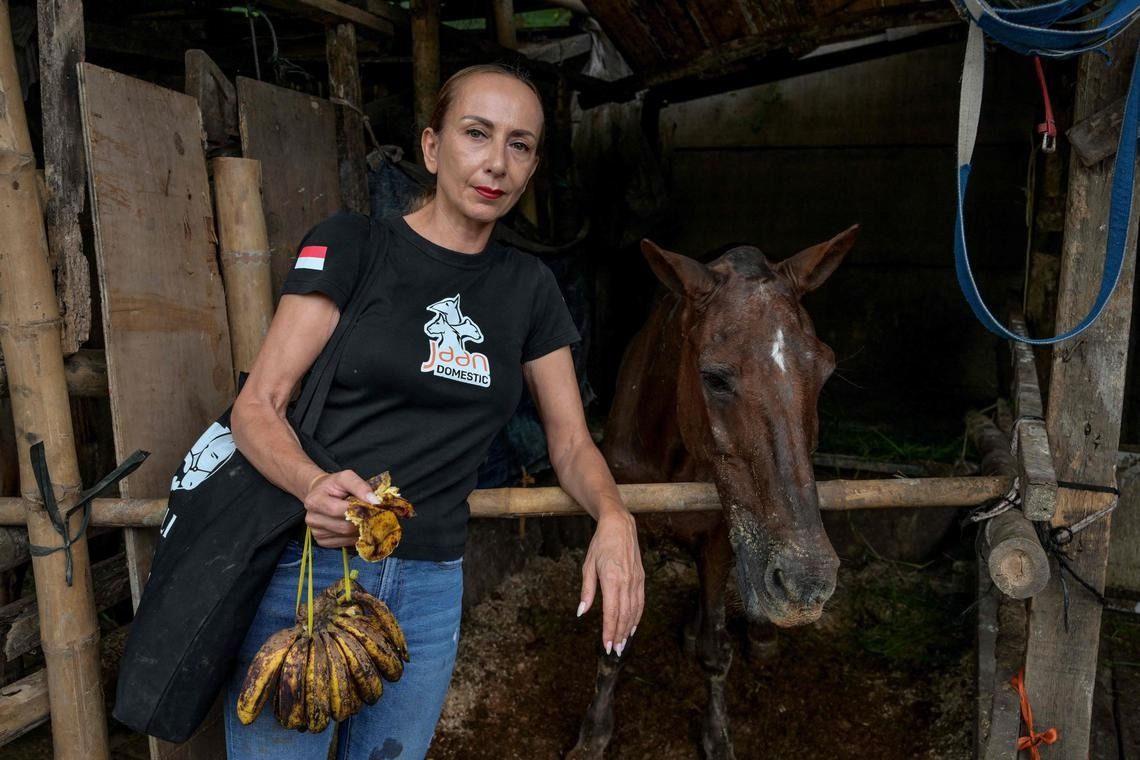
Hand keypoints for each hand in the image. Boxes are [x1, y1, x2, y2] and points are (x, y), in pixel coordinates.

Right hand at [303, 470, 377, 547]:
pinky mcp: (322, 542)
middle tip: (375, 515)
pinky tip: (357, 527)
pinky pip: (344, 543)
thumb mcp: (346, 477)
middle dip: (363, 521)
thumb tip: (374, 501)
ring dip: (361, 530)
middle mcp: (312, 519)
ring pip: (347, 537)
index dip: (359, 510)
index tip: (374, 507)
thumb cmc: (334, 485)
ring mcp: (316, 532)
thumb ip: (360, 486)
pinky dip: (355, 537)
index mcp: (314, 501)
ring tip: (366, 519)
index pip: (339, 510)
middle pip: (344, 526)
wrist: (320, 493)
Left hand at [578, 508, 643, 656]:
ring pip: (634, 611)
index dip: (609, 631)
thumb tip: (582, 612)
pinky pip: (640, 602)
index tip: (606, 645)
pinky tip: (632, 626)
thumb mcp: (588, 566)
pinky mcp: (641, 578)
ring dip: (628, 629)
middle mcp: (627, 582)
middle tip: (614, 651)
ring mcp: (636, 580)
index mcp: (612, 579)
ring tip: (623, 644)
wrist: (620, 526)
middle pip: (624, 615)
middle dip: (619, 635)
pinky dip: (637, 617)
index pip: (611, 612)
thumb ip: (587, 591)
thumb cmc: (601, 545)